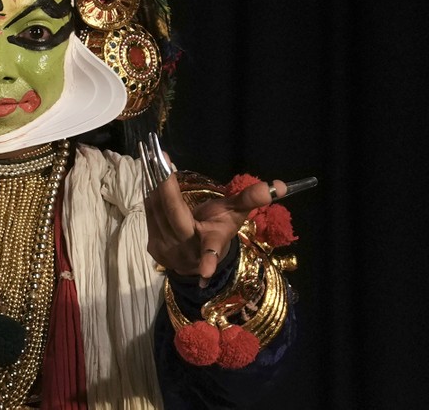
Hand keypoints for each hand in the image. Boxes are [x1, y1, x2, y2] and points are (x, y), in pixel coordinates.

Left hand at [145, 167, 284, 286]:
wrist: (196, 258)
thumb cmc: (218, 231)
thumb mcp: (236, 215)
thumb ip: (251, 199)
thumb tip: (279, 185)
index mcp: (210, 246)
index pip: (211, 253)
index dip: (209, 262)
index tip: (206, 272)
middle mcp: (186, 252)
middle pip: (172, 215)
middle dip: (166, 187)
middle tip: (162, 157)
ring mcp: (166, 250)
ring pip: (156, 211)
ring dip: (154, 184)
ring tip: (154, 159)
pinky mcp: (152, 245)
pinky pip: (149, 213)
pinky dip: (150, 194)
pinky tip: (151, 176)